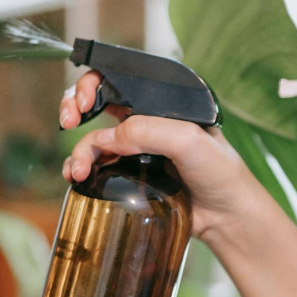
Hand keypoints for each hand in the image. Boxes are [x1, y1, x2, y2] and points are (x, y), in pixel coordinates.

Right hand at [59, 71, 265, 241]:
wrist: (227, 217)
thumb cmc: (221, 173)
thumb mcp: (190, 141)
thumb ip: (150, 131)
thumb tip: (110, 138)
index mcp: (162, 102)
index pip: (119, 78)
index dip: (94, 85)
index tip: (85, 104)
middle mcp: (146, 119)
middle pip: (97, 102)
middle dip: (74, 107)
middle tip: (68, 121)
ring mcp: (136, 148)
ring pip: (92, 137)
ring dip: (78, 150)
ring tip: (77, 171)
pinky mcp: (129, 174)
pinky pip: (96, 165)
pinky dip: (81, 168)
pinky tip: (77, 178)